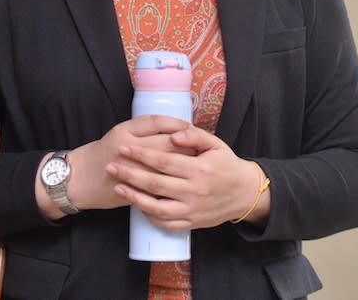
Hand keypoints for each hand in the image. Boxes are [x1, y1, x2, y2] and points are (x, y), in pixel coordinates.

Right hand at [61, 115, 192, 212]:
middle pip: (166, 144)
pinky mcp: (133, 190)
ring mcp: (131, 171)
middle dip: (187, 147)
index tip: (190, 128)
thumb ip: (145, 130)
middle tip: (200, 148)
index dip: (177, 125)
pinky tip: (182, 184)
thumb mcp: (120, 132)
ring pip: (166, 167)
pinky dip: (172, 185)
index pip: (158, 123)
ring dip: (184, 166)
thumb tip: (177, 130)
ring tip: (196, 166)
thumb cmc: (103, 153)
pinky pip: (158, 187)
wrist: (80, 179)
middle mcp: (128, 149)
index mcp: (126, 132)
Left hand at [106, 126, 269, 229]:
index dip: (141, 155)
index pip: (163, 161)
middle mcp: (194, 191)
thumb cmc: (227, 165)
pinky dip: (149, 216)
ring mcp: (192, 210)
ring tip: (118, 187)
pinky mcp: (192, 223)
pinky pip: (166, 223)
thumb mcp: (216, 144)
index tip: (124, 148)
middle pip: (155, 184)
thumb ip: (194, 135)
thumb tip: (173, 134)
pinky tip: (137, 205)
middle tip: (111, 166)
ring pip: (156, 207)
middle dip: (130, 174)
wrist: (245, 194)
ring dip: (134, 198)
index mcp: (199, 169)